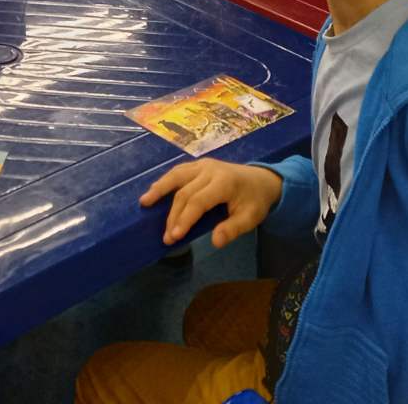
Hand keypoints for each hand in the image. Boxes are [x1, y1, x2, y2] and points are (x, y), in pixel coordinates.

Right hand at [140, 158, 281, 247]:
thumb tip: (215, 242)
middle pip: (184, 192)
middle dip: (173, 216)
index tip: (174, 237)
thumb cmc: (255, 201)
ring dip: (160, 189)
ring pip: (177, 176)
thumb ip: (233, 229)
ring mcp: (203, 165)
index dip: (184, 219)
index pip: (198, 201)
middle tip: (166, 237)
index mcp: (224, 183)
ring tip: (144, 203)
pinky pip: (179, 172)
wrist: (262, 179)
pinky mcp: (198, 165)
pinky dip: (165, 181)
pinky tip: (154, 191)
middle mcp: (210, 170)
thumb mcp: (251, 218)